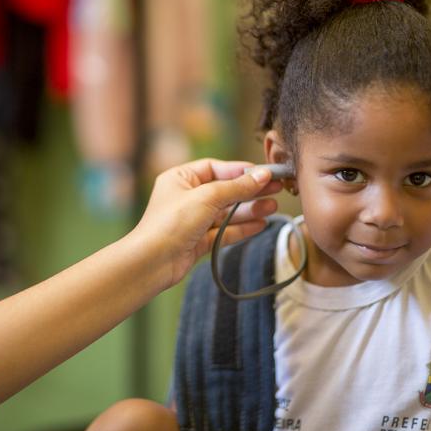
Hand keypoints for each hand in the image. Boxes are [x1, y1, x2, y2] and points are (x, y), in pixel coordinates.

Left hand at [131, 158, 283, 288]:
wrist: (152, 262)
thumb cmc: (171, 223)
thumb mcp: (207, 197)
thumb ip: (237, 187)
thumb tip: (262, 175)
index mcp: (180, 179)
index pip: (215, 168)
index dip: (240, 170)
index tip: (265, 173)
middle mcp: (186, 198)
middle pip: (224, 190)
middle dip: (250, 190)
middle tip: (277, 188)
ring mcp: (192, 220)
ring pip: (226, 212)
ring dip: (250, 209)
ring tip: (273, 206)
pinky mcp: (198, 241)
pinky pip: (224, 231)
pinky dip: (242, 228)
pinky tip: (261, 224)